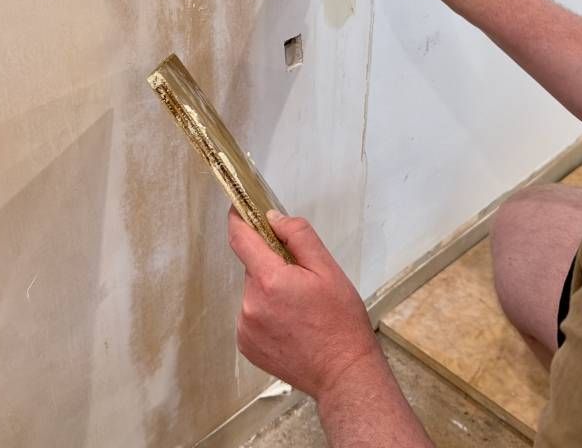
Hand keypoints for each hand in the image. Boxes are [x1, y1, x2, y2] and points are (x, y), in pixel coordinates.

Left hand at [228, 208, 379, 399]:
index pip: (241, 238)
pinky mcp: (246, 345)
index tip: (239, 208)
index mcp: (270, 280)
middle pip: (252, 268)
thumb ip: (298, 237)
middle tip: (302, 282)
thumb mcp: (328, 269)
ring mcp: (245, 328)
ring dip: (270, 293)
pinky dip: (266, 315)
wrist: (342, 372)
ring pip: (253, 293)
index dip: (238, 219)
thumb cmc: (341, 321)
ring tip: (300, 311)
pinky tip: (290, 327)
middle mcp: (250, 304)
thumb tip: (272, 219)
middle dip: (272, 267)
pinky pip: (251, 317)